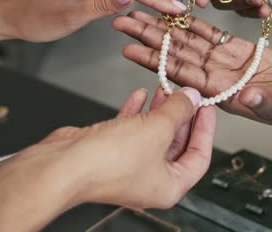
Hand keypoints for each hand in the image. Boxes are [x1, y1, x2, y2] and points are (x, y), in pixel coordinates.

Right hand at [0, 89, 214, 230]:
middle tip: (187, 92)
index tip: (208, 105)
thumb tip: (192, 97)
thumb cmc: (107, 162)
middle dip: (181, 115)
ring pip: (152, 134)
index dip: (206, 128)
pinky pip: (130, 130)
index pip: (200, 156)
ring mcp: (129, 166)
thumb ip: (178, 110)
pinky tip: (138, 95)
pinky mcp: (109, 152)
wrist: (63, 166)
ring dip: (159, 110)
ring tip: (165, 87)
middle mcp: (150, 179)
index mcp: (170, 185)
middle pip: (176, 143)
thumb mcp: (156, 129)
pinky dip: (135, 111)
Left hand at [113, 11, 271, 136]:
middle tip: (120, 21)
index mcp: (221, 93)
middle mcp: (215, 77)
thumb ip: (265, 103)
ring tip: (138, 11)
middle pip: (175, 54)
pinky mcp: (238, 50)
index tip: (128, 48)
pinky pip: (210, 33)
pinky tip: (174, 11)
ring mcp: (225, 63)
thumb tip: (249, 96)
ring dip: (162, 26)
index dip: (153, 60)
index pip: (180, 74)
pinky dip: (192, 22)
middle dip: (147, 37)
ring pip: (188, 41)